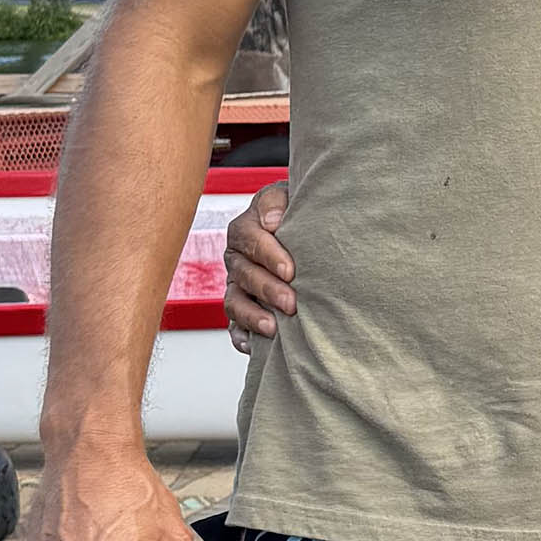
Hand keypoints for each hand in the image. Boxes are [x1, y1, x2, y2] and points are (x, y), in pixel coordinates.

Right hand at [225, 181, 294, 346]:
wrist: (306, 231)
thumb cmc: (298, 212)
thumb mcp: (290, 195)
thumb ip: (277, 200)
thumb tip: (273, 220)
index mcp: (245, 229)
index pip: (249, 240)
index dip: (268, 255)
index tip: (290, 269)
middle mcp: (237, 259)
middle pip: (243, 275)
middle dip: (267, 289)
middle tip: (291, 302)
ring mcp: (237, 286)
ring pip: (235, 302)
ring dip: (252, 316)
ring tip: (273, 327)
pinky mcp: (242, 310)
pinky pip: (233, 326)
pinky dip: (240, 336)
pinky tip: (253, 346)